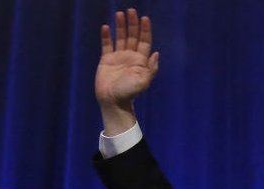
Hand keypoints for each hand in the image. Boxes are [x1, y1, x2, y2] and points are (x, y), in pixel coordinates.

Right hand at [95, 9, 158, 130]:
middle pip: (133, 36)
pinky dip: (106, 36)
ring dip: (120, 26)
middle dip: (133, 24)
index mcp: (141, 61)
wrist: (113, 101)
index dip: (145, 30)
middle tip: (132, 11)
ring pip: (120, 38)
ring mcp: (118, 57)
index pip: (144, 41)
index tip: (145, 18)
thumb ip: (151, 69)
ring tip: (120, 14)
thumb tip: (156, 53)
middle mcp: (130, 57)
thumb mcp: (143, 82)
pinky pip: (106, 45)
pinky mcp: (106, 60)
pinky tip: (106, 27)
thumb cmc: (129, 93)